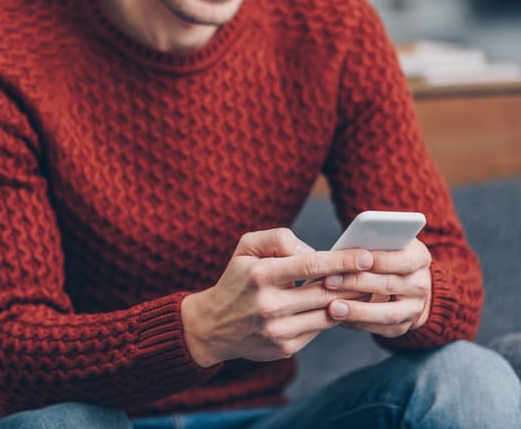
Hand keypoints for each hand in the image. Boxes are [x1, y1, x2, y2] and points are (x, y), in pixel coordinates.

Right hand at [181, 228, 374, 366]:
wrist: (212, 325)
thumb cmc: (236, 280)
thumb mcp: (245, 248)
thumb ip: (279, 239)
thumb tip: (313, 252)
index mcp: (260, 275)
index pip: (311, 265)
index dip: (342, 260)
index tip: (366, 256)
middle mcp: (269, 305)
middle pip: (325, 292)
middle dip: (354, 282)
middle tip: (376, 273)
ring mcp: (277, 329)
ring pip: (327, 314)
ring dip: (349, 302)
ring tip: (366, 289)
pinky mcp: (284, 348)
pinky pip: (318, 330)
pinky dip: (331, 317)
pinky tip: (340, 307)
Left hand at [322, 238, 432, 336]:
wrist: (406, 282)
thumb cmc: (385, 256)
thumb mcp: (385, 243)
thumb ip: (371, 243)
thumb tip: (343, 248)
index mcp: (419, 258)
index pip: (400, 260)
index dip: (374, 260)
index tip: (346, 258)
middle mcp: (421, 285)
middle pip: (387, 285)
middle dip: (355, 283)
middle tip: (328, 281)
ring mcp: (414, 308)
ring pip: (387, 313)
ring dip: (358, 311)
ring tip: (332, 308)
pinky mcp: (403, 326)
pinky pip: (380, 328)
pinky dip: (357, 323)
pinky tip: (337, 318)